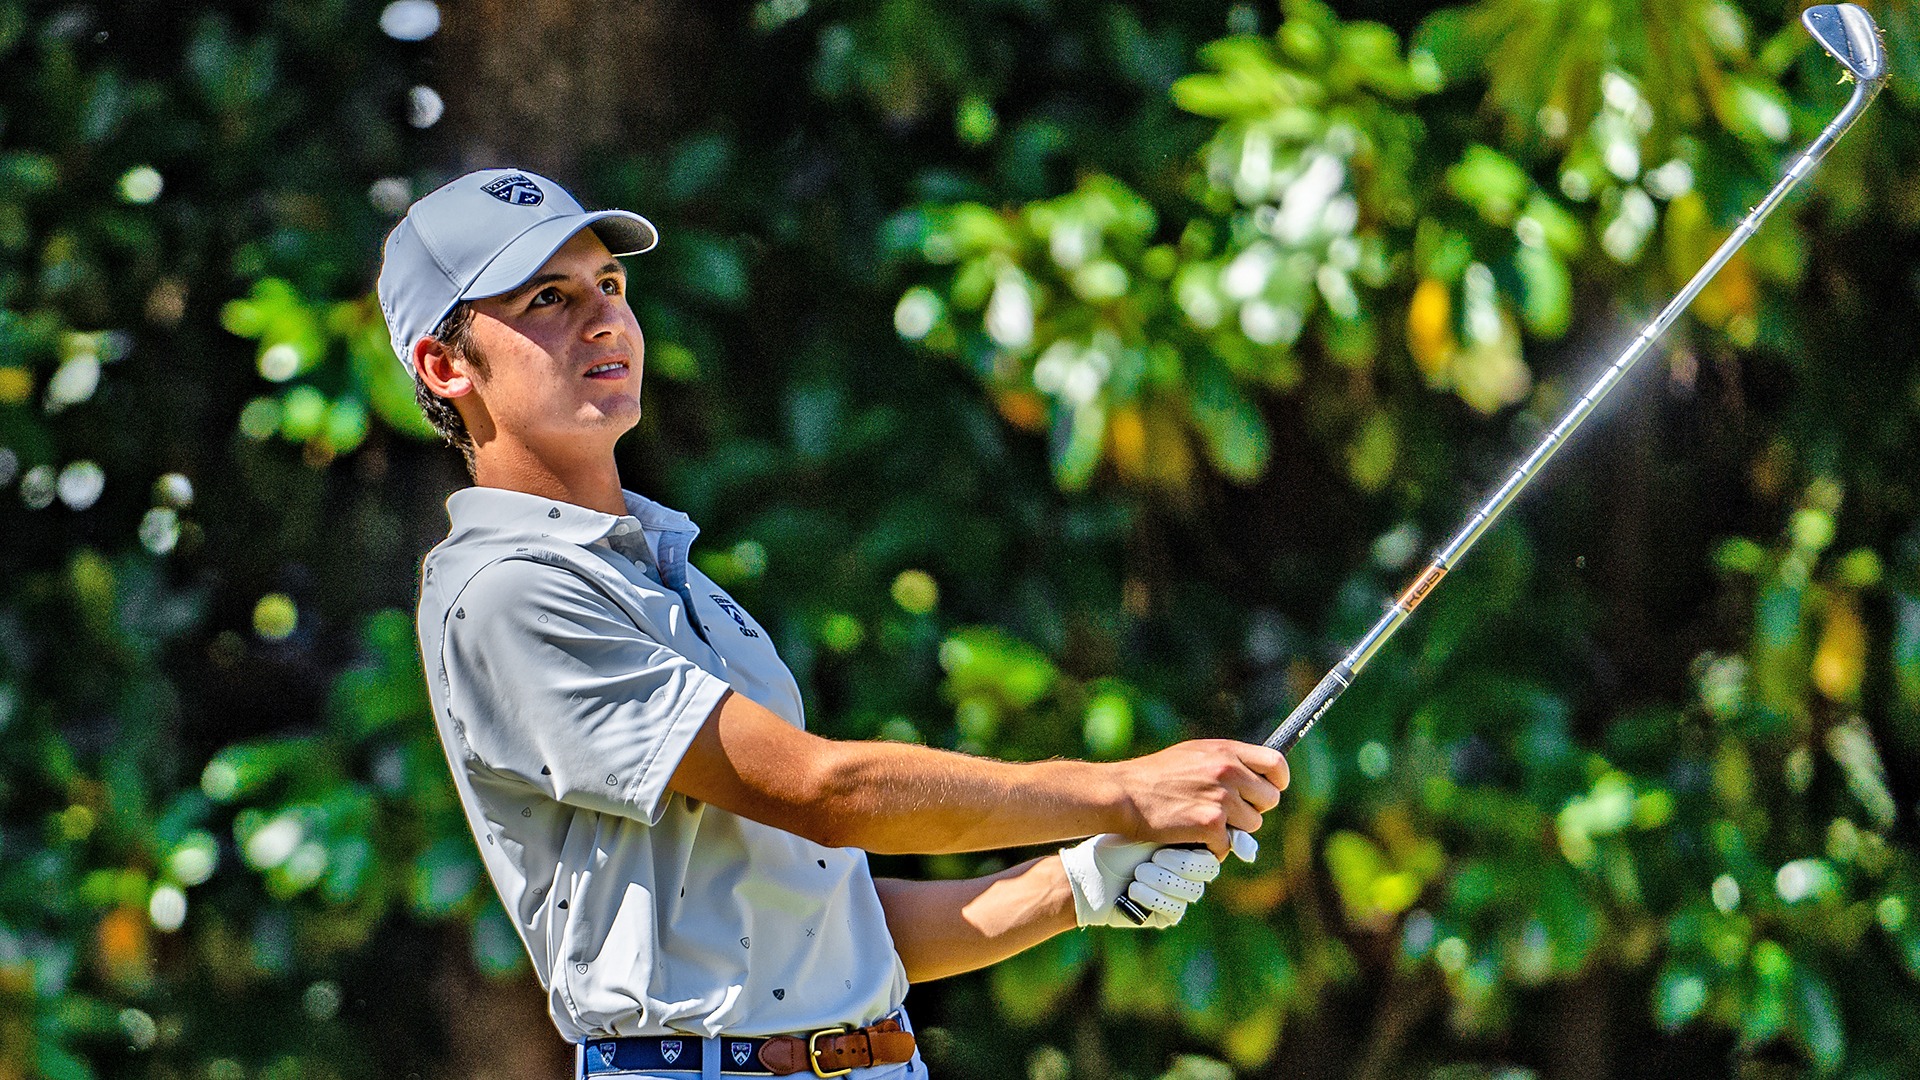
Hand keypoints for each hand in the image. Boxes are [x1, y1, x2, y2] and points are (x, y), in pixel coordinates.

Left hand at [1060, 834, 1222, 928]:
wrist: (1090, 872)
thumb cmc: (1119, 844)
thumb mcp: (1153, 829)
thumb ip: (1185, 828)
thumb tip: (1215, 824)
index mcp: (1189, 845)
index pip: (1212, 852)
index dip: (1189, 853)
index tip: (1163, 846)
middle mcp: (1188, 871)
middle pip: (1206, 872)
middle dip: (1178, 865)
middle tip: (1152, 859)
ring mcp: (1180, 893)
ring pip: (1192, 891)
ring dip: (1161, 880)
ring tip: (1138, 873)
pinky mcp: (1167, 914)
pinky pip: (1175, 909)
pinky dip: (1151, 897)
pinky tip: (1132, 890)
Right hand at [1111, 740, 1287, 855]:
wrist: (1123, 794)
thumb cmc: (1154, 776)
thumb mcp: (1193, 754)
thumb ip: (1226, 763)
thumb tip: (1255, 780)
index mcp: (1226, 751)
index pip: (1276, 764)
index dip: (1278, 782)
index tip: (1269, 790)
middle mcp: (1228, 771)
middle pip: (1269, 800)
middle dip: (1252, 810)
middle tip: (1227, 812)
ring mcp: (1222, 799)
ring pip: (1251, 826)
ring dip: (1232, 830)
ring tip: (1202, 821)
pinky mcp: (1211, 825)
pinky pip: (1228, 845)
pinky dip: (1212, 846)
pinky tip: (1191, 836)